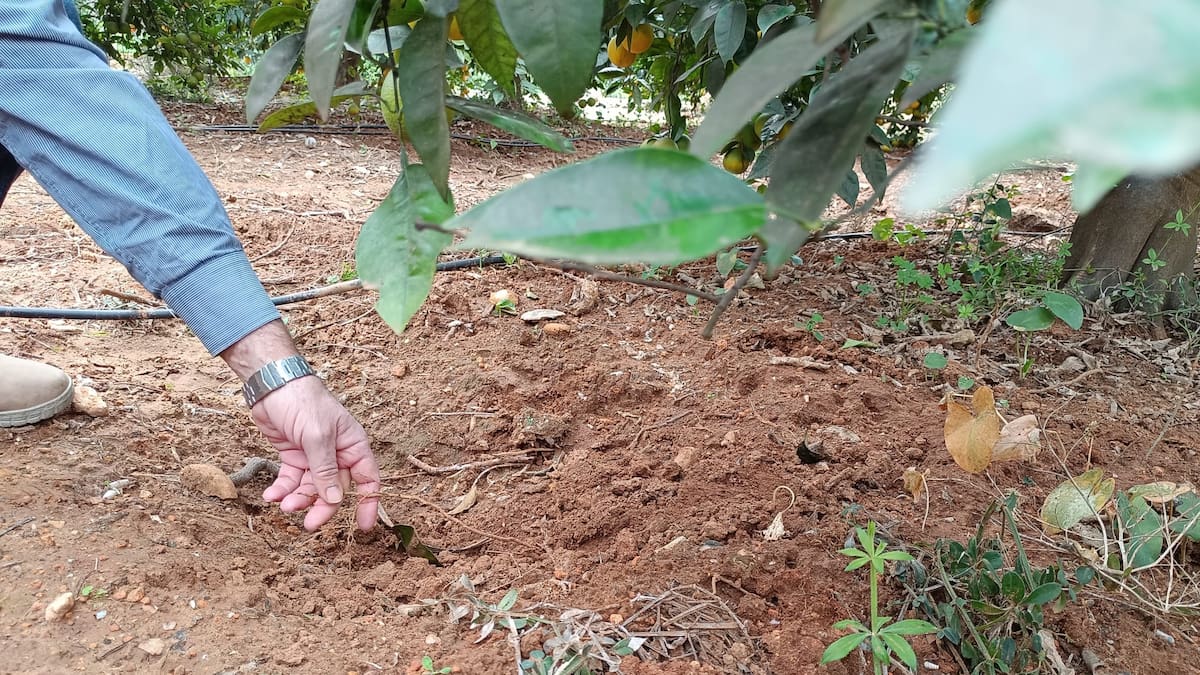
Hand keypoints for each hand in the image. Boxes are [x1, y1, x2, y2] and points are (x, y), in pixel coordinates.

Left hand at [251, 375, 380, 530]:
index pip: (367, 479)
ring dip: (298, 499)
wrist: (272, 384)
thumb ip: (325, 469)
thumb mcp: (317, 436)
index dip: (367, 503)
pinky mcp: (293, 456)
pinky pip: (291, 480)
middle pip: (335, 489)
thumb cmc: (304, 401)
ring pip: (310, 488)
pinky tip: (271, 495)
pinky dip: (282, 490)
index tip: (363, 527)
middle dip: (322, 507)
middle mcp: (336, 454)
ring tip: (284, 505)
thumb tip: (334, 499)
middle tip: (309, 524)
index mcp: (353, 445)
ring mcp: (314, 456)